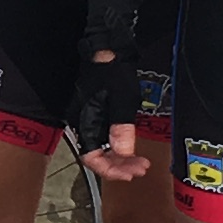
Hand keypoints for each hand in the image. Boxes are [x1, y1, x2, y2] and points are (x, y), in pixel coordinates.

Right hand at [63, 47, 148, 183]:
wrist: (106, 49)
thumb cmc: (111, 69)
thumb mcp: (122, 100)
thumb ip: (121, 127)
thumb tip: (124, 152)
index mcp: (84, 121)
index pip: (92, 158)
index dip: (111, 170)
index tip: (130, 173)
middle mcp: (83, 123)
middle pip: (97, 157)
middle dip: (119, 167)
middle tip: (140, 169)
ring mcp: (88, 119)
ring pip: (101, 149)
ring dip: (119, 159)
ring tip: (138, 163)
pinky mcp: (95, 115)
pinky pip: (103, 138)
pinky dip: (117, 147)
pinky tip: (129, 148)